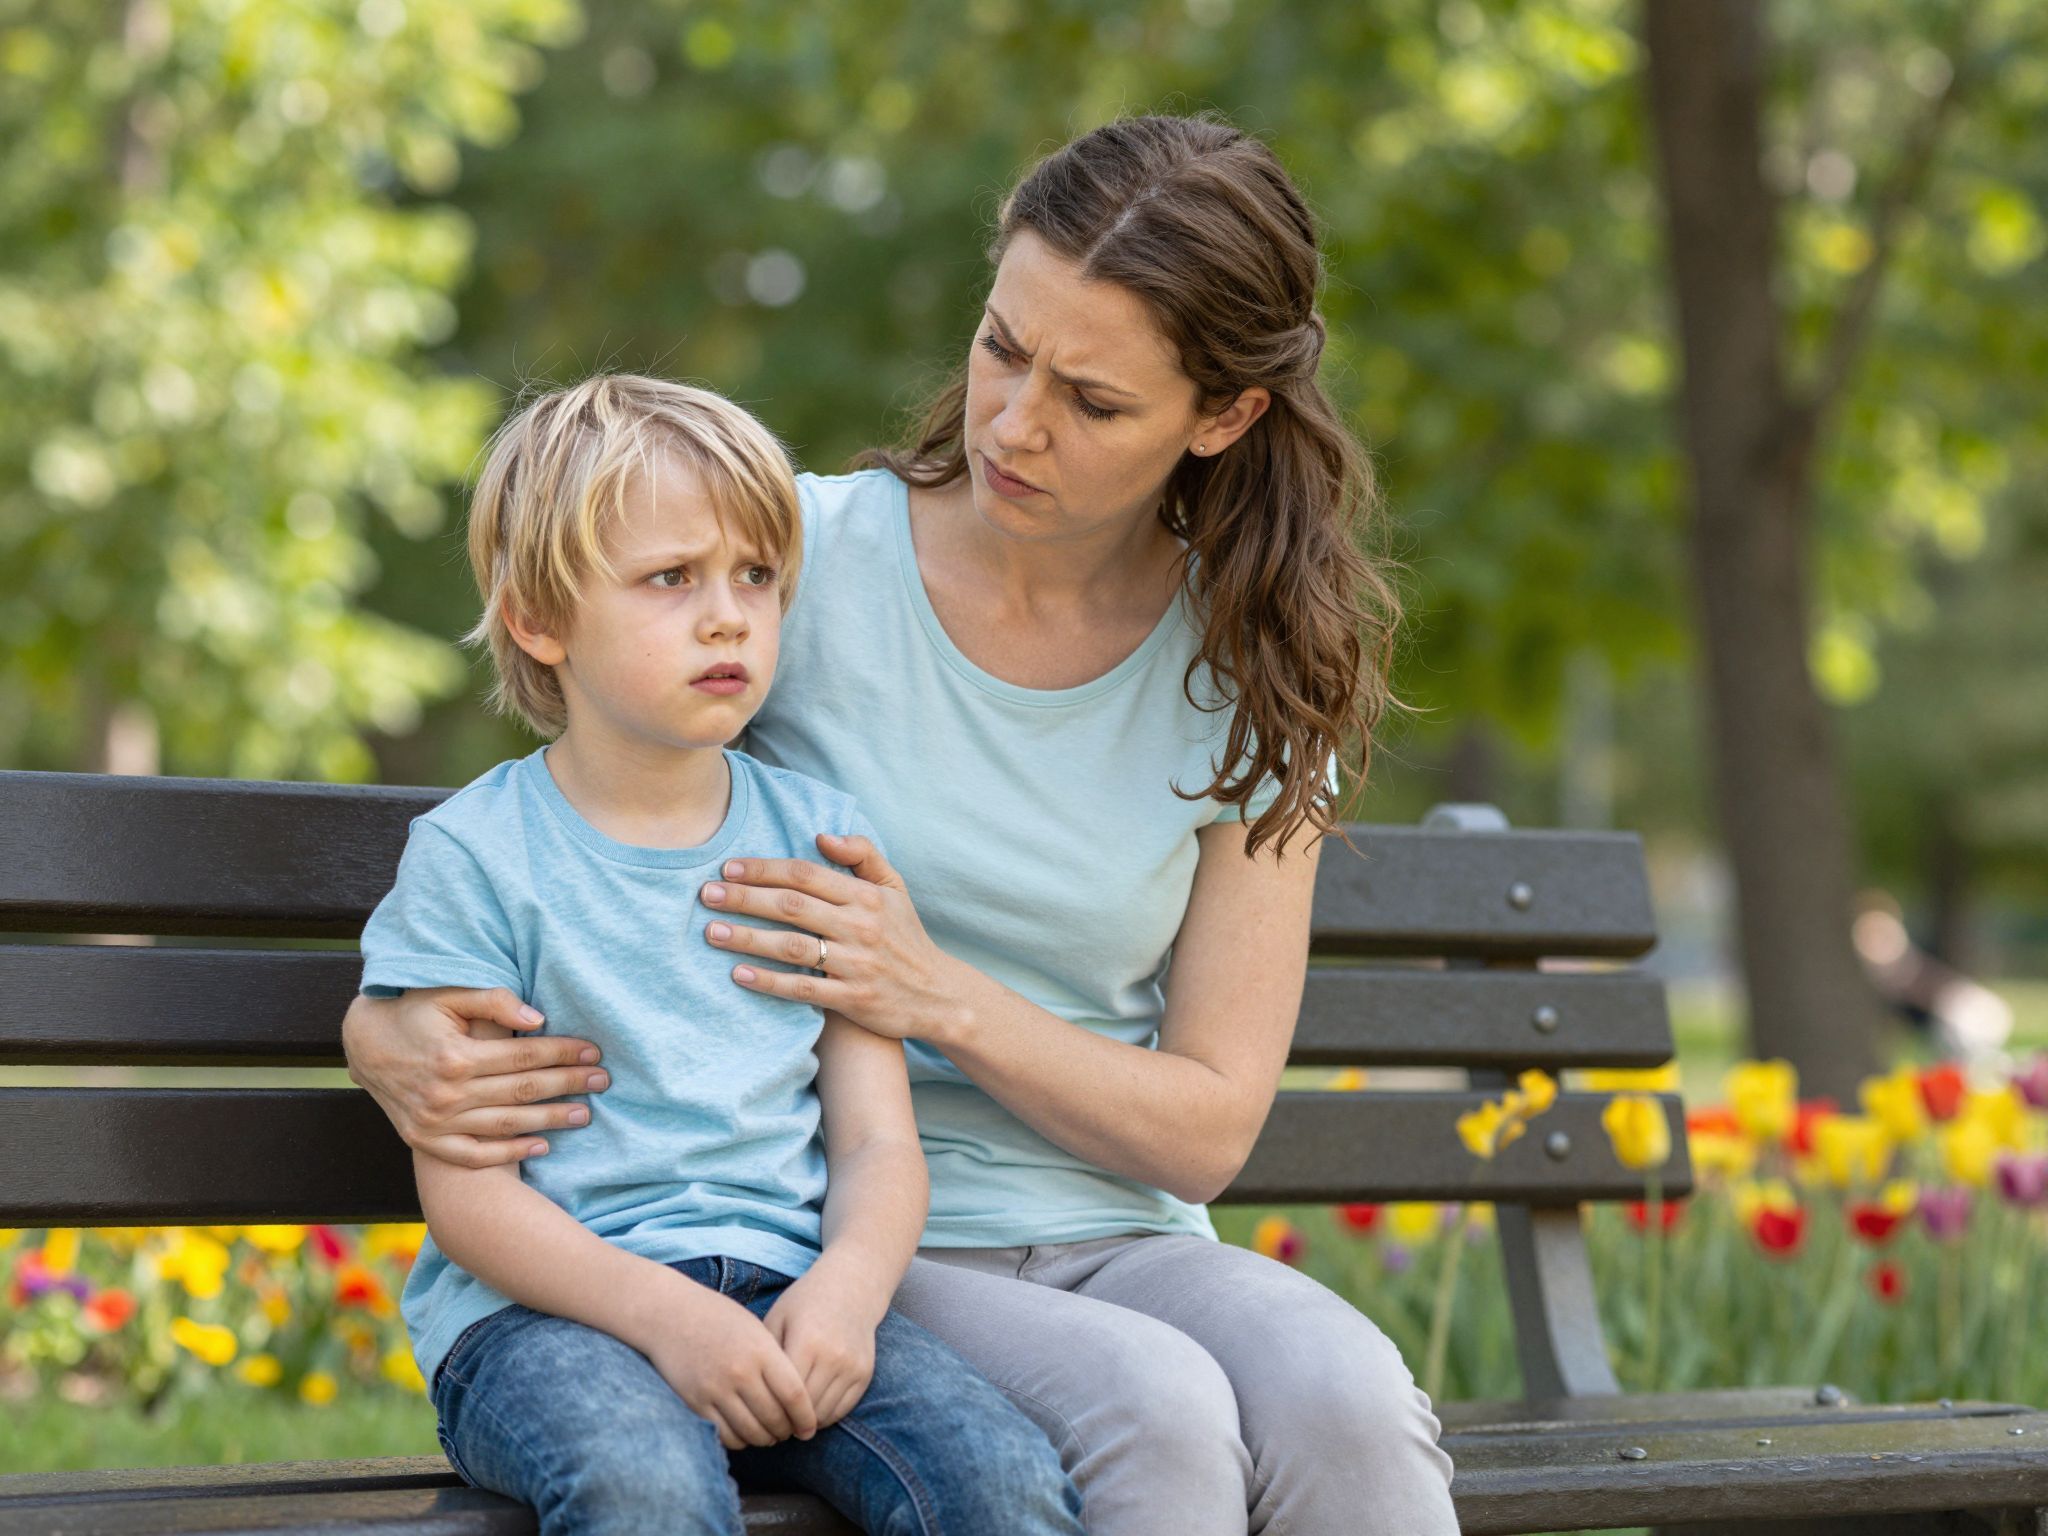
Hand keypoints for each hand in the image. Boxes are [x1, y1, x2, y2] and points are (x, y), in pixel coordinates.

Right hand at [343, 987, 609, 1168]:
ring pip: (506, 1124)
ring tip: (585, 1114)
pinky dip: (509, 1154)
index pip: (524, 1056)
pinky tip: (541, 1145)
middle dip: (567, 1085)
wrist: (363, 1046)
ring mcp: (435, 1122)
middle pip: (522, 1091)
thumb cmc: (412, 1012)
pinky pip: (474, 1154)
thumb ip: (493, 1001)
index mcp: (455, 1056)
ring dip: (549, 1120)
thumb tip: (538, 1019)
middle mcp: (446, 1094)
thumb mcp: (448, 995)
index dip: (562, 1053)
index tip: (593, 1052)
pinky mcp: (425, 1140)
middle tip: (603, 1082)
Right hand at [641, 1281, 819, 1450]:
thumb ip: (777, 1361)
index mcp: (761, 1351)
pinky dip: (740, 1441)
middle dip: (787, 1431)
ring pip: (752, 1432)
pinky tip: (744, 1432)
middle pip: (775, 1418)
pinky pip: (725, 1435)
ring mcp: (716, 1389)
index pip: (795, 1396)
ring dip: (765, 1439)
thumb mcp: (755, 1329)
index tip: (809, 1427)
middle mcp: (740, 1372)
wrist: (670, 1315)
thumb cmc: (719, 1318)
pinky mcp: (695, 1403)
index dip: (806, 1418)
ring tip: (769, 1435)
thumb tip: (798, 1401)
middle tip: (790, 1432)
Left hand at [699, 835, 963, 1041]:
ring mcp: (856, 964)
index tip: (729, 867)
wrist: (938, 995)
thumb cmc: (906, 938)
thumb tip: (822, 835)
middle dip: (745, 898)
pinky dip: (769, 982)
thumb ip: (863, 855)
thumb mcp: (895, 889)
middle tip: (707, 894)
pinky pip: (803, 989)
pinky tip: (739, 974)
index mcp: (867, 896)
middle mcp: (861, 926)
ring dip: (748, 938)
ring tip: (712, 932)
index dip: (765, 869)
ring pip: (792, 946)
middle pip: (792, 906)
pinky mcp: (852, 999)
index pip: (806, 874)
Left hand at [760, 1264, 886, 1429]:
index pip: (785, 1393)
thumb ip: (766, 1354)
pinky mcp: (864, 1373)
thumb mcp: (778, 1318)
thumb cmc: (805, 1302)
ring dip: (806, 1423)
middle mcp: (833, 1356)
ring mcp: (852, 1366)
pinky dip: (825, 1417)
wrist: (852, 1287)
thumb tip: (752, 1394)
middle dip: (787, 1422)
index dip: (770, 1409)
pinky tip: (811, 1412)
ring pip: (824, 1415)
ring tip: (790, 1420)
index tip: (758, 1415)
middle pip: (805, 1409)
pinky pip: (842, 1410)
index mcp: (806, 1342)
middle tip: (772, 1426)